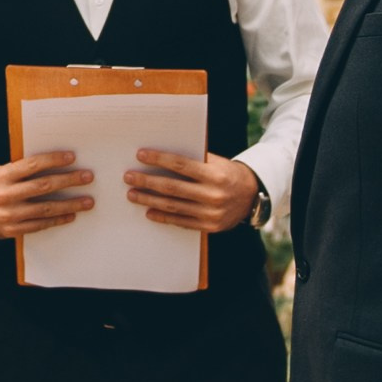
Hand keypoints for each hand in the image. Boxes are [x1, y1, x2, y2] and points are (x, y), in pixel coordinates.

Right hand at [0, 151, 93, 236]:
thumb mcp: (1, 172)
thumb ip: (22, 170)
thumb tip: (55, 164)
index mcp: (2, 176)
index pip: (33, 165)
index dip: (54, 160)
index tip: (72, 157)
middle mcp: (5, 195)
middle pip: (43, 186)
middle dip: (69, 181)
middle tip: (88, 177)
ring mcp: (9, 214)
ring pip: (45, 208)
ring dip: (70, 204)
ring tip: (88, 201)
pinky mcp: (11, 230)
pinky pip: (39, 225)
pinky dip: (57, 220)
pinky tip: (71, 215)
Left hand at [124, 150, 259, 232]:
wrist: (252, 196)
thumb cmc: (227, 174)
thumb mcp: (216, 162)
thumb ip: (194, 160)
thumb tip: (161, 155)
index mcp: (215, 174)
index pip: (181, 165)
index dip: (159, 160)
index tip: (140, 155)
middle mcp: (213, 195)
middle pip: (172, 188)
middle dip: (147, 182)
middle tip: (129, 177)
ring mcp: (211, 213)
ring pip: (173, 206)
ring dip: (149, 200)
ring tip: (133, 194)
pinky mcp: (209, 226)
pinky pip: (181, 222)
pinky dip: (163, 217)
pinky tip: (148, 211)